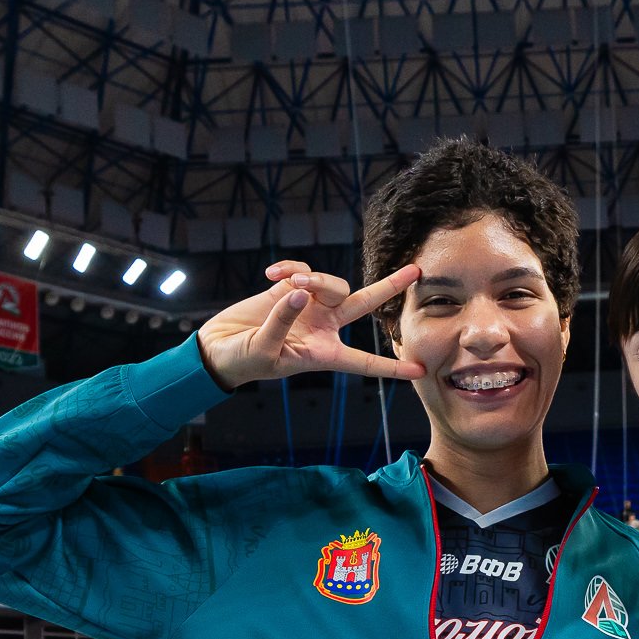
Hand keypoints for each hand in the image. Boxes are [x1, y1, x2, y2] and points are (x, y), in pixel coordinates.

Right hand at [196, 260, 424, 391]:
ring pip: (330, 282)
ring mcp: (308, 306)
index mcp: (323, 354)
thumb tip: (301, 291)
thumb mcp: (263, 349)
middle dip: (389, 287)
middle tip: (416, 271)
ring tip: (289, 283)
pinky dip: (290, 267)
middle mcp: (323, 327)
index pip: (363, 361)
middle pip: (364, 304)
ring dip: (314, 277)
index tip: (419, 371)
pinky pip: (302, 268)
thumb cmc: (242, 360)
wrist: (218, 347)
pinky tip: (271, 275)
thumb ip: (282, 322)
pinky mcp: (289, 288)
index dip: (391, 367)